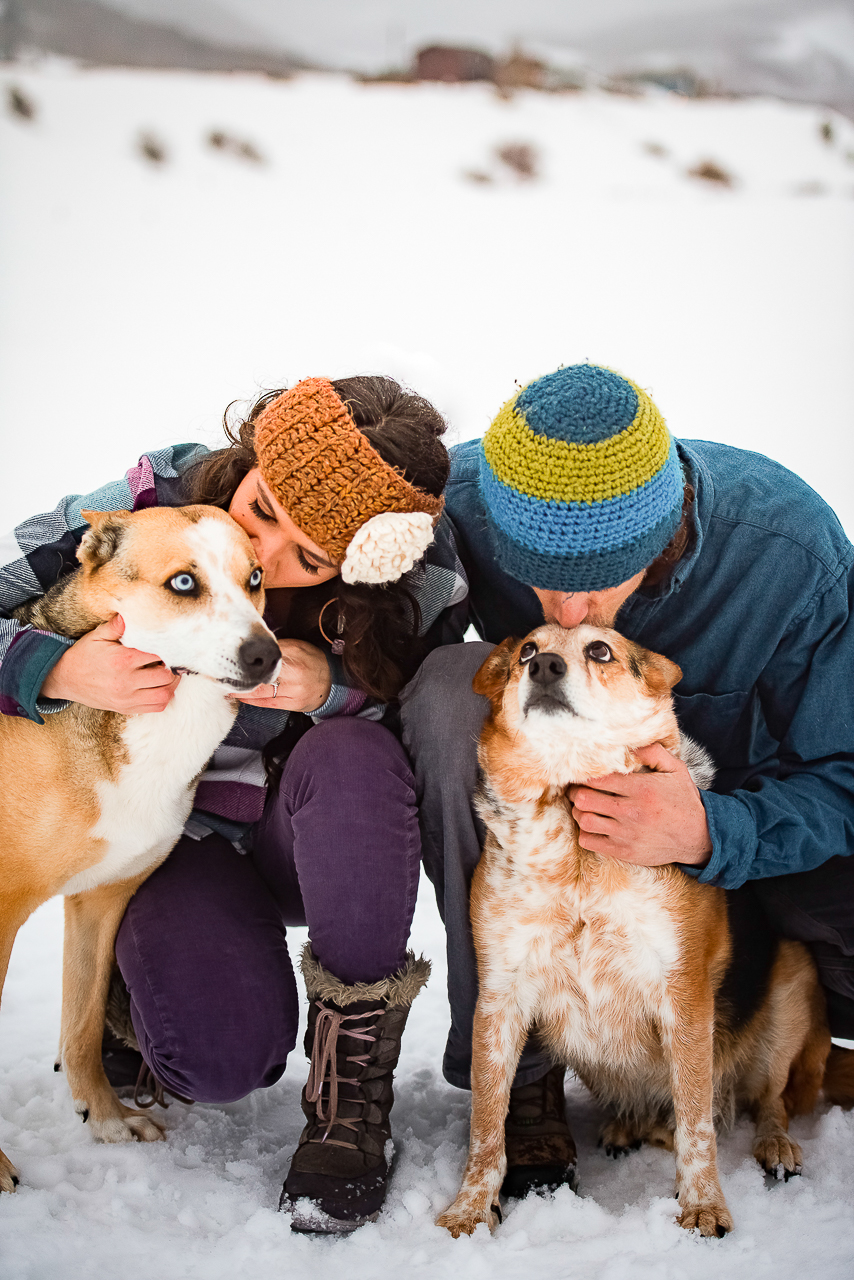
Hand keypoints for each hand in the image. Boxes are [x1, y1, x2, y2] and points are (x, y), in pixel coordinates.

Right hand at [40, 614, 179, 713]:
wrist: (65, 679)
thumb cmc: (83, 655)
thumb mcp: (97, 636)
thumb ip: (116, 626)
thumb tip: (129, 615)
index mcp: (122, 660)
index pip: (158, 655)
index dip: (167, 649)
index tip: (167, 645)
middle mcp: (127, 682)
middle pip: (166, 677)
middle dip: (172, 667)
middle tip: (171, 660)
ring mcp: (127, 698)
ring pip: (164, 695)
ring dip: (172, 685)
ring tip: (169, 674)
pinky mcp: (126, 708)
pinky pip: (155, 707)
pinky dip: (163, 697)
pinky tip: (160, 686)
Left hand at [233, 639, 330, 713]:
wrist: (332, 683)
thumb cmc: (313, 662)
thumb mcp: (299, 647)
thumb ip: (278, 646)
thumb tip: (255, 646)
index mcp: (295, 657)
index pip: (265, 657)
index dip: (246, 659)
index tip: (229, 657)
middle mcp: (294, 675)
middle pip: (259, 676)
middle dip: (239, 676)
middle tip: (221, 674)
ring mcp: (292, 692)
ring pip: (260, 692)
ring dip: (241, 690)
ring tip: (227, 686)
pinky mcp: (291, 705)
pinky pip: (266, 704)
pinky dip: (251, 700)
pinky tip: (240, 696)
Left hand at [568, 743, 711, 867]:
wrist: (699, 837)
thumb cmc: (683, 799)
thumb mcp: (675, 770)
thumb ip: (652, 752)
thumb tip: (630, 742)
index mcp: (642, 789)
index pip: (599, 778)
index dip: (585, 774)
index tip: (584, 773)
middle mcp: (632, 811)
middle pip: (584, 798)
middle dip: (576, 791)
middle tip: (579, 788)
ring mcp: (627, 834)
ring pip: (584, 820)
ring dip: (579, 811)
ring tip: (586, 806)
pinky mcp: (625, 851)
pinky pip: (589, 841)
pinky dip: (586, 832)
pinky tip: (595, 825)